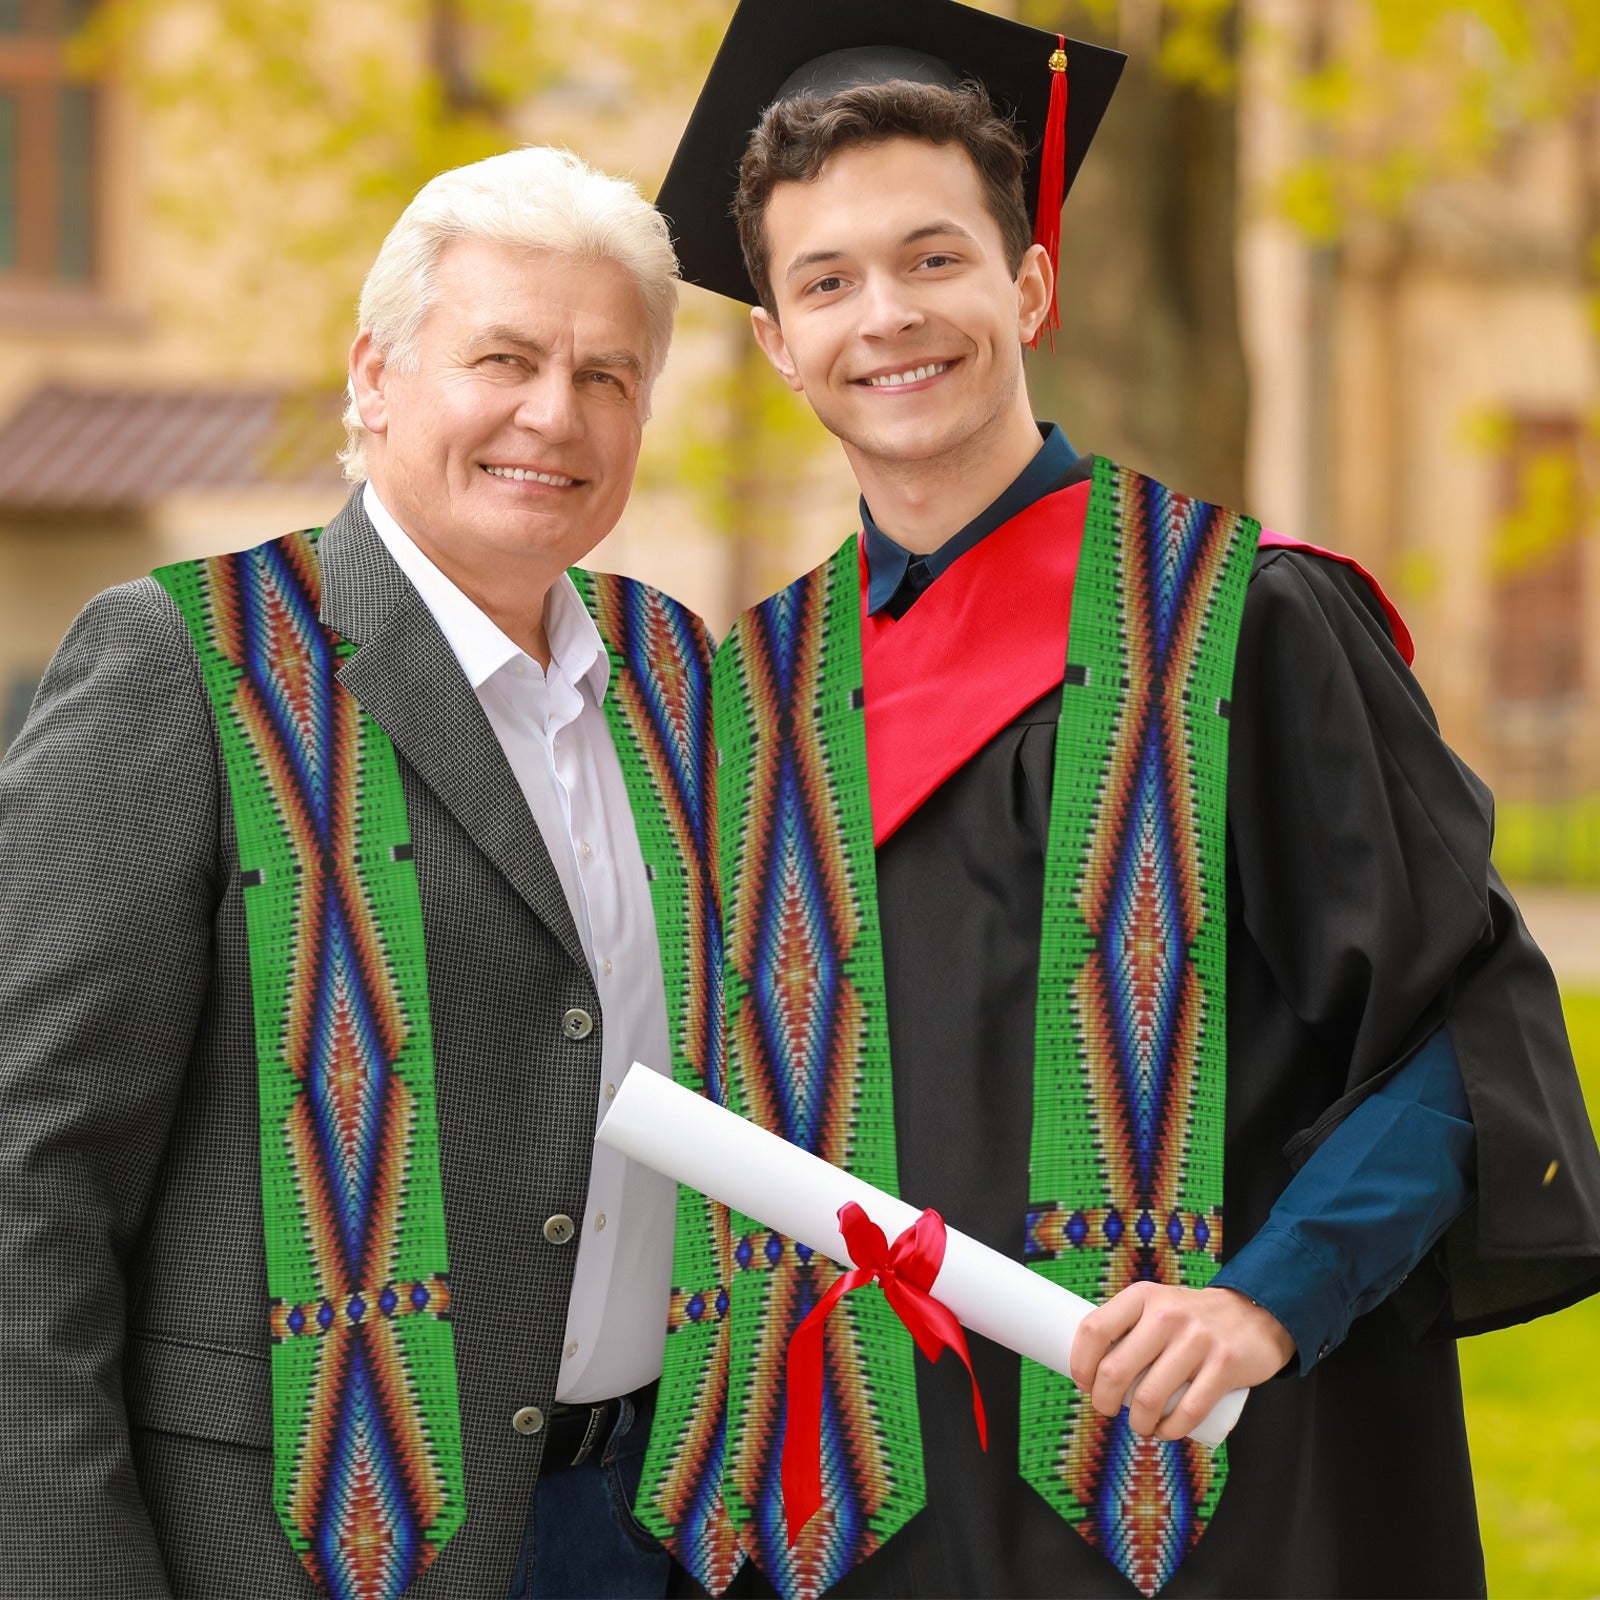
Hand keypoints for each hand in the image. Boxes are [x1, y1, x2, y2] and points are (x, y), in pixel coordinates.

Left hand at [1068, 1283, 1295, 1440]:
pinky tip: (1164, 1432)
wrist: (1253, 1315)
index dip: (1080, 1363)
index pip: (1094, 1329)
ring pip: (1149, 1398)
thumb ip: (1127, 1327)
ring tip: (1139, 1425)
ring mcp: (1197, 1339)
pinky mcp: (1224, 1366)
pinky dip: (1170, 1431)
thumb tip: (1089, 1367)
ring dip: (1137, 1423)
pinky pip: (1188, 1411)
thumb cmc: (1190, 1319)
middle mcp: (1166, 1313)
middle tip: (1106, 1409)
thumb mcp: (1156, 1305)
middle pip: (1115, 1370)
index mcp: (1142, 1296)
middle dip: (1102, 1401)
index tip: (1084, 1383)